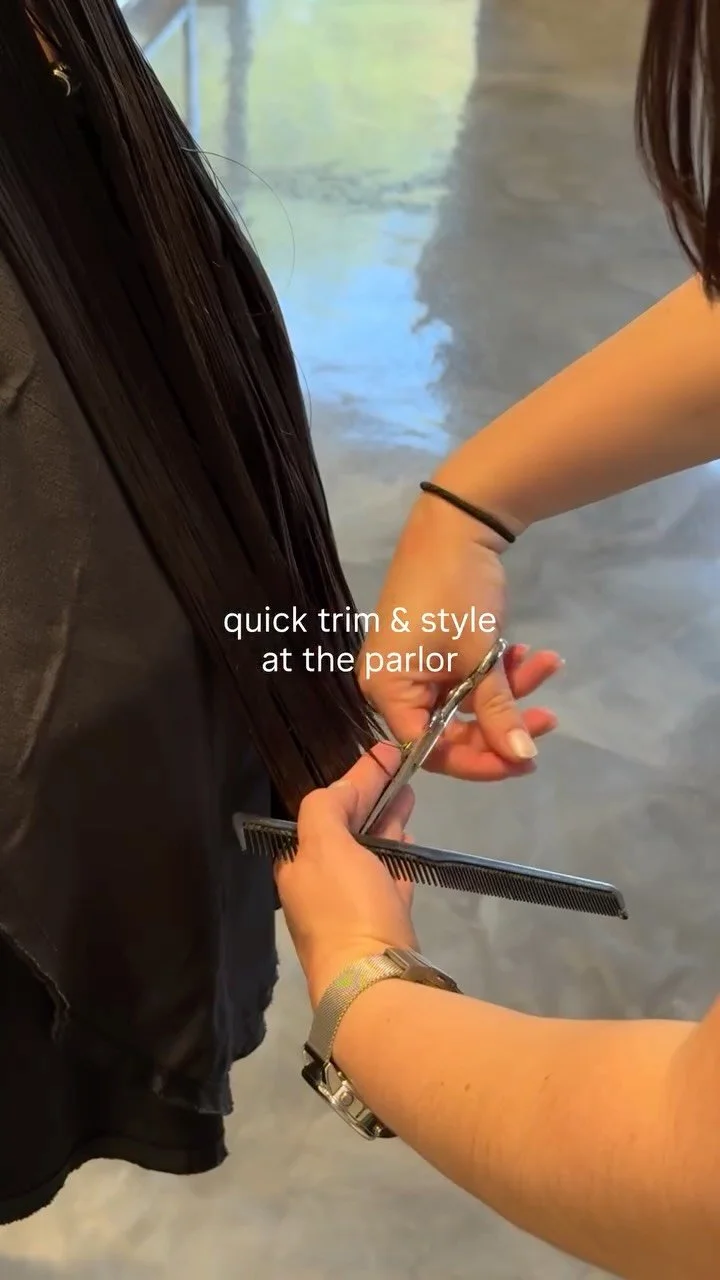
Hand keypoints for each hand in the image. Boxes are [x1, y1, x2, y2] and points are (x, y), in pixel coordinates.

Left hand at [275, 744, 416, 1007]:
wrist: (375, 979)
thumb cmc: (345, 906)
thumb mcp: (325, 844)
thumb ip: (327, 807)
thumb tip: (345, 788)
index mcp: (297, 864)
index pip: (323, 809)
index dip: (352, 780)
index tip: (383, 755)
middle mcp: (319, 884)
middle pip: (347, 829)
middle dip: (371, 797)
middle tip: (400, 769)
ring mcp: (352, 906)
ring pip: (370, 851)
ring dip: (387, 821)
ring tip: (410, 795)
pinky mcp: (382, 924)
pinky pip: (388, 879)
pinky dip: (397, 855)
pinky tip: (408, 841)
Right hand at [358, 494, 561, 779]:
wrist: (456, 523)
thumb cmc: (456, 591)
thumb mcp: (481, 656)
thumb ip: (499, 711)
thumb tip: (523, 757)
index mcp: (388, 690)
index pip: (431, 749)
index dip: (479, 762)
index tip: (524, 760)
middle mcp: (393, 685)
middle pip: (451, 729)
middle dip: (503, 723)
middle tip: (549, 721)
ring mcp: (413, 667)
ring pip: (466, 702)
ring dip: (509, 689)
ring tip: (546, 665)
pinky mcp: (432, 651)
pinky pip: (465, 677)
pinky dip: (498, 670)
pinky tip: (529, 653)